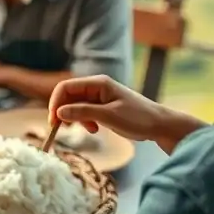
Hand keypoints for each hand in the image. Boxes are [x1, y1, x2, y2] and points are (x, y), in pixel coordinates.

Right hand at [48, 75, 202, 150]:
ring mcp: (100, 97)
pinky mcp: (103, 107)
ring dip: (75, 118)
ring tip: (88, 129)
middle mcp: (96, 87)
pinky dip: (84, 121)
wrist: (160, 125)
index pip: (66, 87)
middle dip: (63, 112)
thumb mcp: (108, 116)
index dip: (56, 102)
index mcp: (98, 83)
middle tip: (63, 128)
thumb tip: (59, 112)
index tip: (54, 120)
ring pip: (75, 105)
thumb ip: (83, 112)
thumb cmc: (138, 118)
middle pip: (68, 96)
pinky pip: (84, 111)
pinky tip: (94, 129)